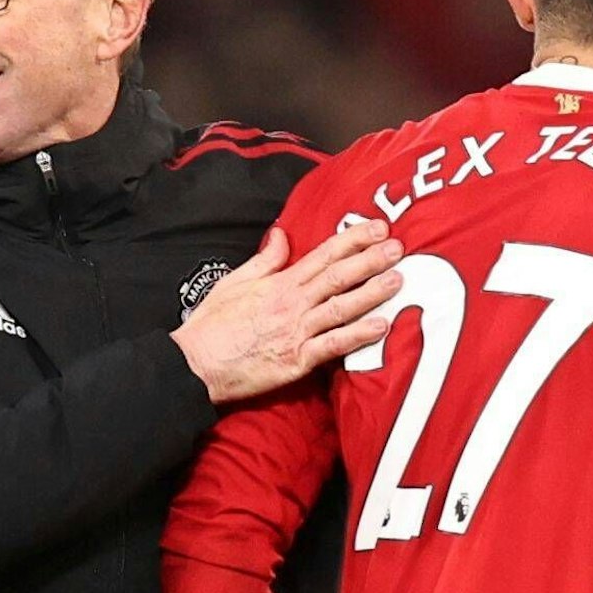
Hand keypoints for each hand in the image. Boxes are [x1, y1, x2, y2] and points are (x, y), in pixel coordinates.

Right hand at [171, 219, 401, 402]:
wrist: (194, 364)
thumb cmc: (211, 326)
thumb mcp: (234, 282)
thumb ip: (264, 260)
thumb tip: (282, 235)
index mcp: (279, 283)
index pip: (322, 255)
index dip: (352, 240)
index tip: (376, 227)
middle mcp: (292, 303)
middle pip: (337, 276)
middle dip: (370, 259)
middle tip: (398, 246)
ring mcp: (296, 332)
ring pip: (341, 307)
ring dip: (371, 292)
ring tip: (398, 279)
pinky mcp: (296, 361)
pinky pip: (333, 345)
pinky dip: (357, 335)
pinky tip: (380, 326)